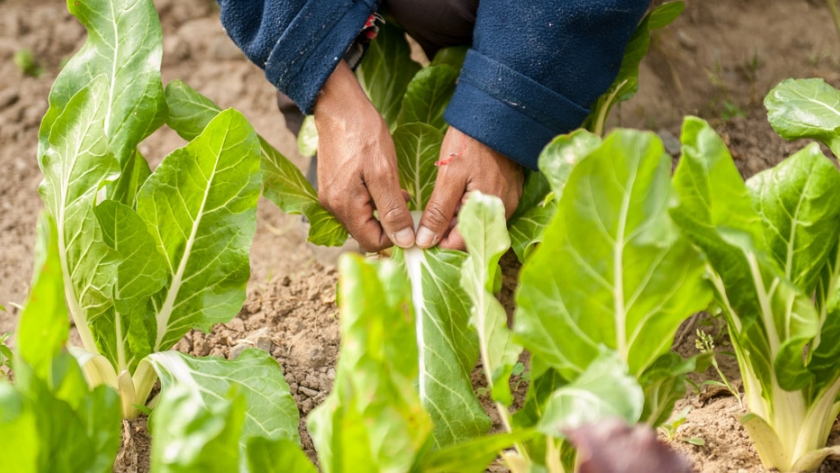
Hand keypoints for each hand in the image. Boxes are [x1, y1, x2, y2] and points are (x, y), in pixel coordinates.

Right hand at [313, 61, 414, 251]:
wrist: (338, 105)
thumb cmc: (363, 134)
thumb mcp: (384, 173)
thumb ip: (393, 211)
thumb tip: (404, 242)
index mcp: (344, 206)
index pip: (372, 242)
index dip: (396, 238)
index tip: (414, 223)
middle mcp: (333, 206)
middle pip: (366, 233)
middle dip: (390, 224)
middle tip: (408, 203)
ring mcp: (330, 196)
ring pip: (362, 219)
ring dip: (383, 212)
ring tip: (399, 192)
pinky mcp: (332, 185)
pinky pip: (355, 205)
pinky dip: (372, 201)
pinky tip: (384, 185)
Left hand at [416, 127, 523, 250]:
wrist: (495, 115)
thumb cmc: (470, 143)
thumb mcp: (449, 177)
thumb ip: (438, 212)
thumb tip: (425, 242)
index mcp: (489, 211)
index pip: (461, 244)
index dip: (438, 243)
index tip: (419, 236)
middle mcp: (503, 212)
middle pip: (470, 235)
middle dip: (446, 232)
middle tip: (424, 221)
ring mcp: (508, 203)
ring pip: (477, 223)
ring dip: (457, 220)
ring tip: (438, 206)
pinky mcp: (508, 193)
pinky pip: (485, 210)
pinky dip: (468, 208)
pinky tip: (455, 196)